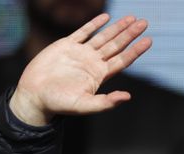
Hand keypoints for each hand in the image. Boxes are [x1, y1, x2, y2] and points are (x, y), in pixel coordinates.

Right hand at [9, 14, 151, 125]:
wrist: (35, 95)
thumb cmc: (60, 104)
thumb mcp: (85, 105)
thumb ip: (106, 102)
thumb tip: (127, 97)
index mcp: (100, 75)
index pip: (123, 60)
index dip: (136, 50)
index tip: (149, 40)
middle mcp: (93, 63)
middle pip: (116, 45)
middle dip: (130, 34)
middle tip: (144, 23)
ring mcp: (80, 53)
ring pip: (103, 37)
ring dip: (117, 28)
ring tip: (132, 18)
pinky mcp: (66, 46)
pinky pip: (83, 32)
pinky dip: (94, 24)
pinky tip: (105, 18)